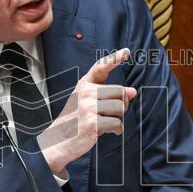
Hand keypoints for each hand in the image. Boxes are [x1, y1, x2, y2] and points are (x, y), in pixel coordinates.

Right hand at [38, 48, 137, 173]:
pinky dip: (117, 130)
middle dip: (122, 104)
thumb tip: (133, 92)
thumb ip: (109, 95)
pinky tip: (108, 131)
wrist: (59, 140)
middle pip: (120, 91)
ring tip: (105, 122)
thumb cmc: (76, 120)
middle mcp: (86, 92)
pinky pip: (117, 123)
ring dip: (118, 118)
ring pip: (121, 107)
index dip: (114, 58)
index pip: (101, 67)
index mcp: (84, 84)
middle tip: (110, 113)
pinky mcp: (93, 123)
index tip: (126, 52)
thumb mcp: (88, 102)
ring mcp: (89, 107)